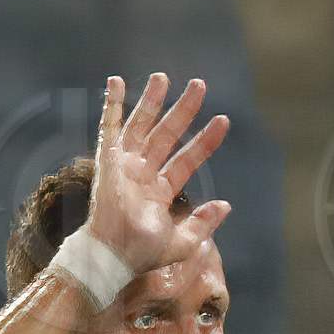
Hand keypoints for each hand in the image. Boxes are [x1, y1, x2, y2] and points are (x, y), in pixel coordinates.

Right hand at [85, 71, 231, 276]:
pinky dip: (112, 104)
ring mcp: (125, 164)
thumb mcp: (184, 242)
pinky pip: (109, 126)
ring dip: (152, 100)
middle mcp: (143, 173)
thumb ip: (204, 223)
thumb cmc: (144, 254)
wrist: (115, 256)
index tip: (223, 121)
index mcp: (160, 190)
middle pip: (167, 133)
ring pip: (142, 124)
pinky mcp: (108, 159)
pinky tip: (117, 82)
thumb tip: (225, 205)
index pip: (187, 158)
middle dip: (184, 109)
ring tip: (163, 77)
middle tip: (200, 85)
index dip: (206, 140)